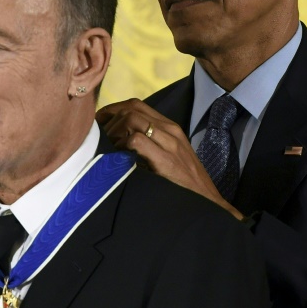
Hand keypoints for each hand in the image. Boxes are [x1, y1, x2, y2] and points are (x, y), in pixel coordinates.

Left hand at [96, 99, 243, 219]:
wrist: (208, 202)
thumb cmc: (184, 184)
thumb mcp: (169, 156)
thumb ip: (150, 144)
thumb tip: (118, 140)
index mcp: (169, 127)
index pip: (136, 104)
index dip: (113, 110)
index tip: (99, 123)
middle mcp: (170, 130)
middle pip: (130, 108)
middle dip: (109, 119)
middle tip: (98, 136)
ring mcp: (169, 143)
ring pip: (132, 119)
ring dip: (113, 131)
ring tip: (108, 148)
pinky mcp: (166, 160)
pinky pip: (136, 140)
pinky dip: (121, 145)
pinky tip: (118, 158)